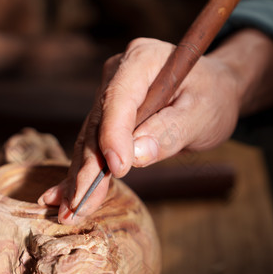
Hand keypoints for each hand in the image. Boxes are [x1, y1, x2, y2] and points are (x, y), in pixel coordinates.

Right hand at [38, 29, 272, 224]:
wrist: (212, 91)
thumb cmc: (212, 97)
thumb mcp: (202, 113)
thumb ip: (170, 132)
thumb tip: (135, 156)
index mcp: (142, 60)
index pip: (119, 100)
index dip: (113, 136)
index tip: (117, 170)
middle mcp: (117, 76)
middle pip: (96, 126)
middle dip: (88, 169)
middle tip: (79, 206)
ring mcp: (108, 97)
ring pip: (89, 142)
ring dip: (80, 179)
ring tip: (69, 212)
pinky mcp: (107, 119)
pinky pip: (92, 149)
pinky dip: (80, 175)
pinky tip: (60, 198)